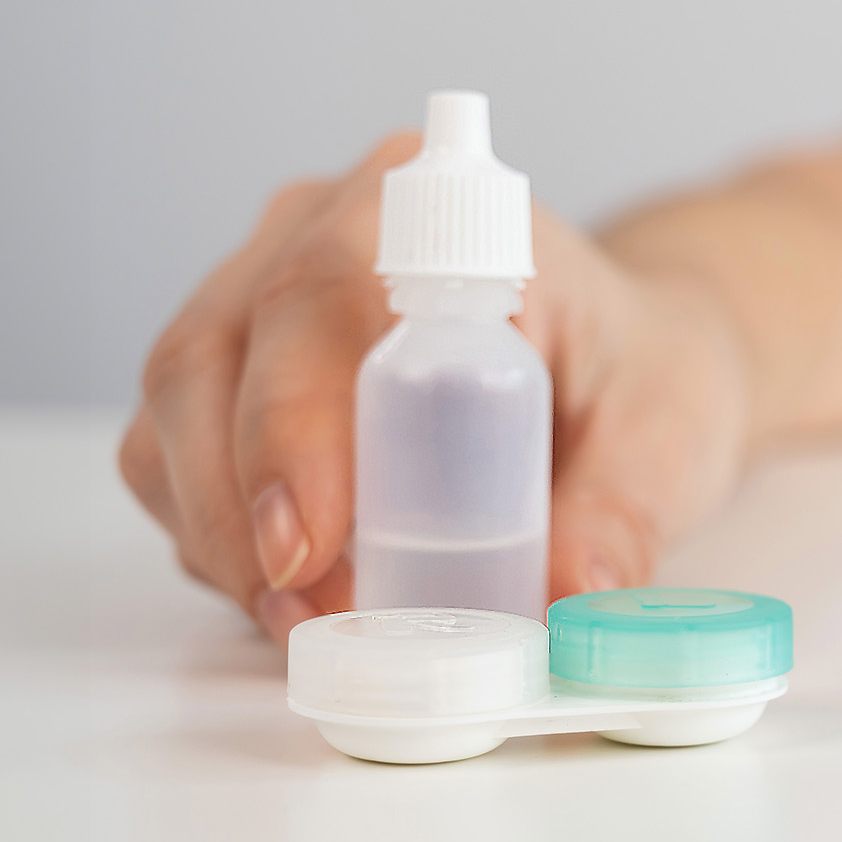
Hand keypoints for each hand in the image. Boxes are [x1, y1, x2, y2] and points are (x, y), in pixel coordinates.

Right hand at [118, 134, 751, 643]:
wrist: (625, 371)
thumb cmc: (641, 378)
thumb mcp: (668, 436)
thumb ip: (624, 514)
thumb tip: (572, 599)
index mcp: (438, 215)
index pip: (320, 295)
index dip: (292, 423)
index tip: (307, 543)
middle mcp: (320, 234)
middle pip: (211, 358)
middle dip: (239, 510)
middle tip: (308, 620)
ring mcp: (260, 300)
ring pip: (174, 416)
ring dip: (218, 538)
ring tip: (310, 627)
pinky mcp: (233, 378)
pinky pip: (174, 461)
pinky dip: (216, 543)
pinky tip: (295, 598)